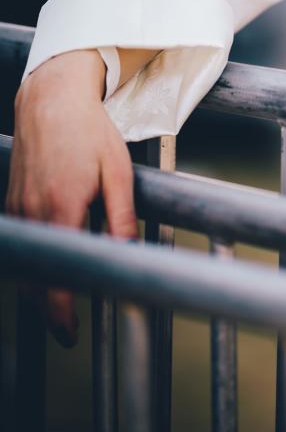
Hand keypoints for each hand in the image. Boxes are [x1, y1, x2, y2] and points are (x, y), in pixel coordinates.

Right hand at [5, 49, 138, 346]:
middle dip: (48, 308)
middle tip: (67, 326)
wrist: (52, 100)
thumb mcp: (118, 171)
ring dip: (38, 286)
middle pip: (34, 278)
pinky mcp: (11, 199)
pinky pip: (20, 240)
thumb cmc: (89, 131)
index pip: (56, 275)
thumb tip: (127, 252)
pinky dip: (30, 260)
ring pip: (24, 262)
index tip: (69, 332)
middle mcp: (33, 210)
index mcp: (62, 206)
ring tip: (60, 300)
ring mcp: (17, 205)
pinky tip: (48, 262)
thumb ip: (122, 215)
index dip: (60, 312)